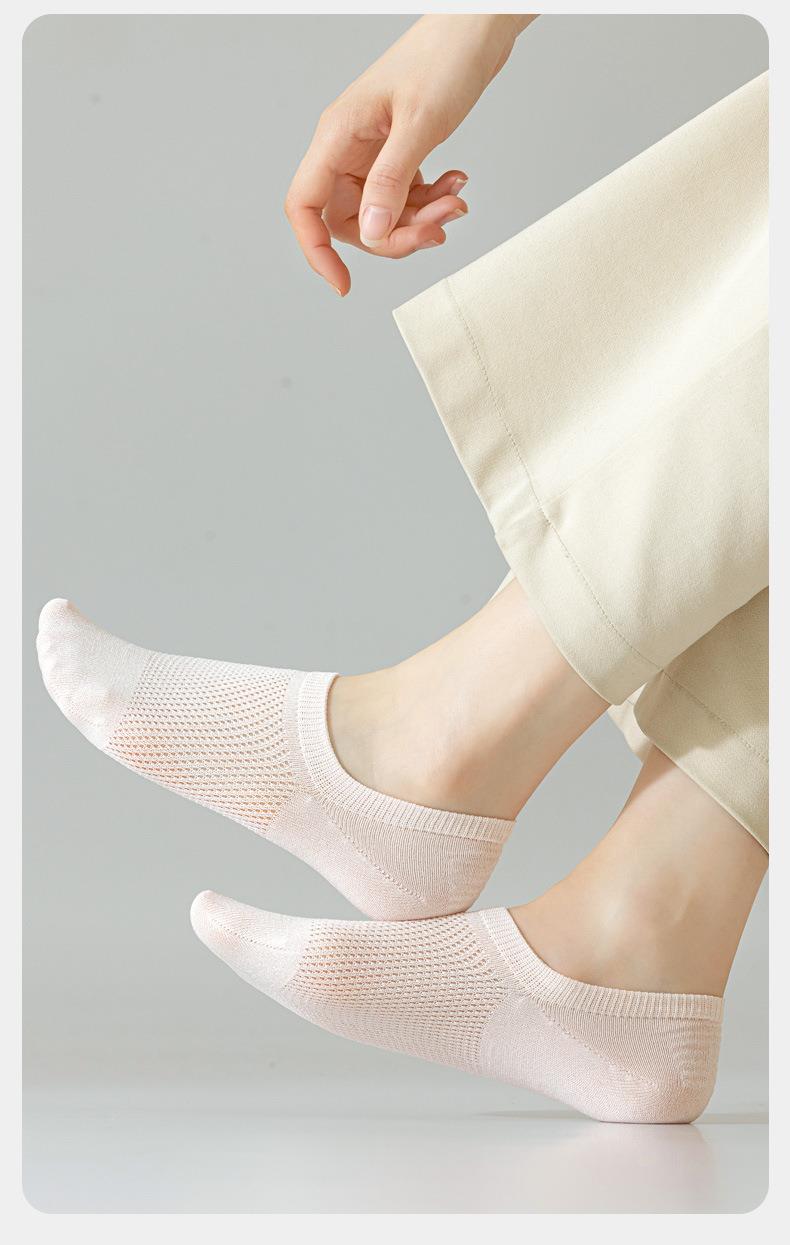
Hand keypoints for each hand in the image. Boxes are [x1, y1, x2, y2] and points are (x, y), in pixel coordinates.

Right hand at [285, 14, 535, 294]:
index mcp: (337, 136)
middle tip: (438, 228)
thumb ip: (392, 182)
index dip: (317, 250)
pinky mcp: (399, 152)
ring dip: (420, 220)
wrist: (477, 25)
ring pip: (383, 214)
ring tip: (457, 201)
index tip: (343, 283)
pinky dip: (431, 201)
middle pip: (353, 221)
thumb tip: (370, 234)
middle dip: (395, 235)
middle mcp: (348, 147)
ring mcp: (373, 152)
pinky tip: (457, 183)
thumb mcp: (420, 124)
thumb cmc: (445, 57)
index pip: (305, 206)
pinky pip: (405, 197)